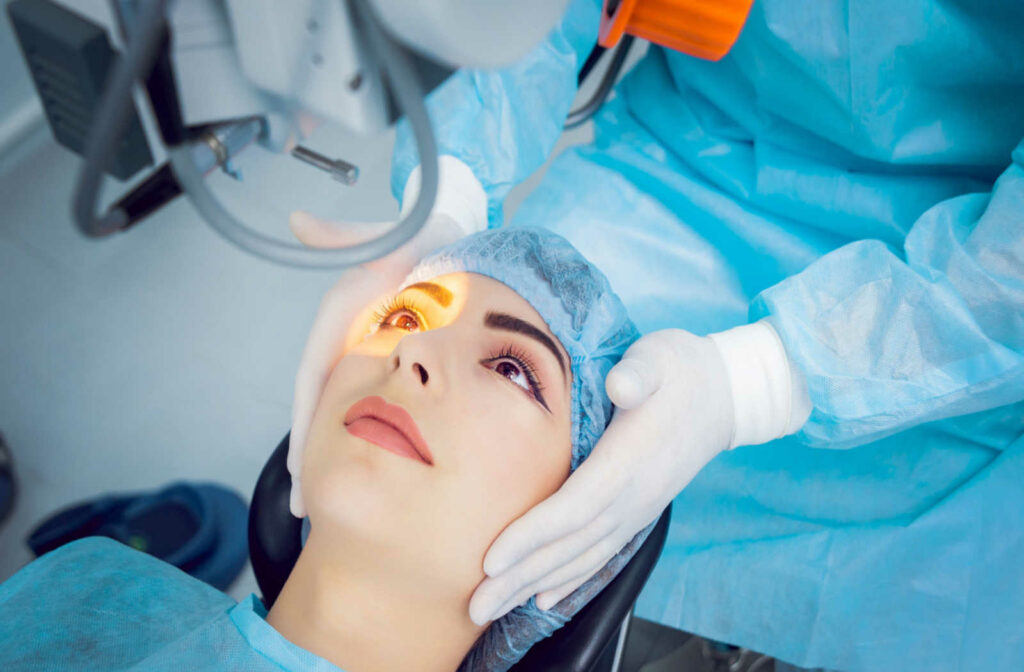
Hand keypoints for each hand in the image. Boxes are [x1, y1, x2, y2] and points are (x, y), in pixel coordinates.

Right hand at [287, 156, 487, 517]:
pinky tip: (365, 470)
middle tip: (306, 508)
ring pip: (342, 411)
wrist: (450, 233)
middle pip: (323, 405)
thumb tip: (300, 223)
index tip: (301, 471)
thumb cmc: (423, 234)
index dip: (308, 424)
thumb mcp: (391, 236)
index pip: (316, 376)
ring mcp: (365, 350)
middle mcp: (348, 337)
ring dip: (328, 456)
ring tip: (318, 505)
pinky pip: (369, 404)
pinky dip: (361, 439)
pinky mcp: (386, 359)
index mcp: (345, 315)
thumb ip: (350, 237)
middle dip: (312, 457)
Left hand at [468, 329, 735, 623]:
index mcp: (630, 460)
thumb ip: (639, 373)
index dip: (532, 535)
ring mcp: (637, 509)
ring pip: (581, 557)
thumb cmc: (681, 370)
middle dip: (520, 576)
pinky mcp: (637, 512)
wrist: (724, 394)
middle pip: (570, 545)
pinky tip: (543, 596)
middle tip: (476, 605)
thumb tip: (622, 385)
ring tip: (493, 608)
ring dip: (534, 584)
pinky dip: (569, 577)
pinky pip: (600, 554)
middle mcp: (635, 496)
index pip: (575, 507)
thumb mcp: (660, 358)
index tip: (493, 559)